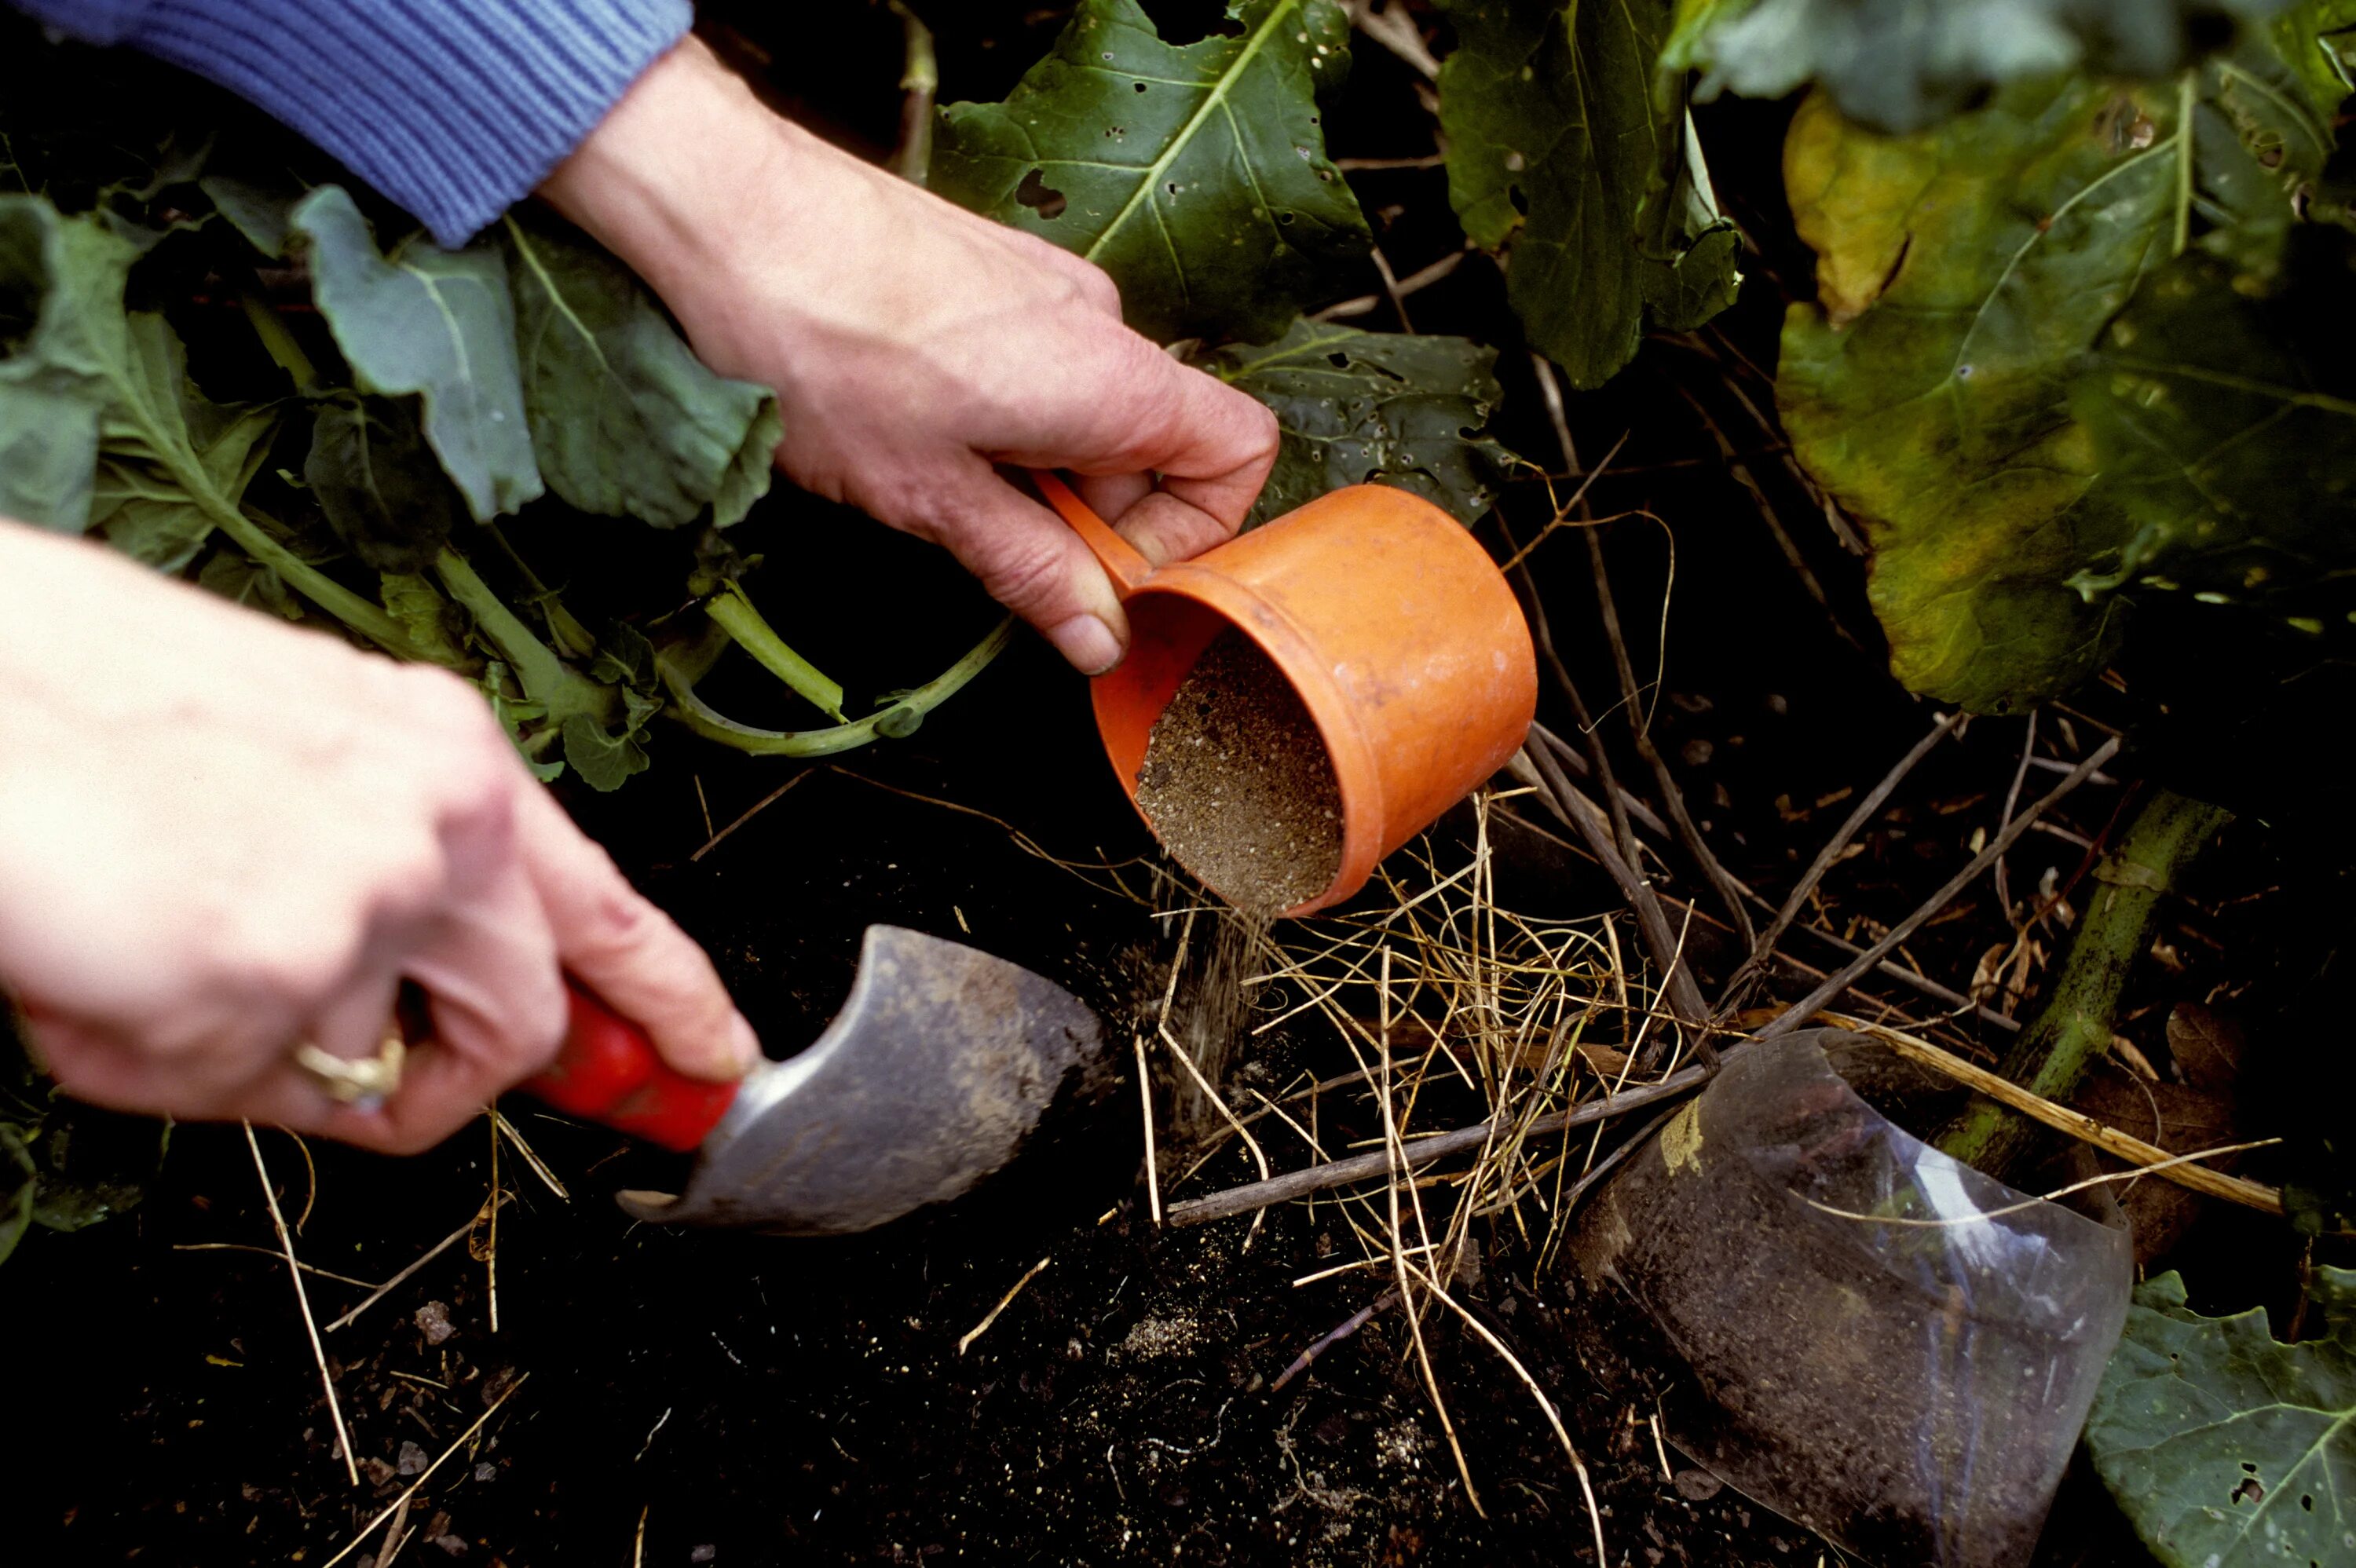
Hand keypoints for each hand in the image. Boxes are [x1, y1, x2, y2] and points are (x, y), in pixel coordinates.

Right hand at [0, 524, 756, 1153]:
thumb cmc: (88, 705)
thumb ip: (395, 869)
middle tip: (400, 1084)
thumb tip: (416, 1001)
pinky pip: (261, 1092)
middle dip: (465, 1077)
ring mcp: (373, 900)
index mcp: (446, 752)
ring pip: (377, 1069)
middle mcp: (442, 819)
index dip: (671, 999)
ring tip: (167, 967)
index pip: (605, 901)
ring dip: (278, 1061)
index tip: (712, 1056)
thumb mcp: (297, 753)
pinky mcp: (279, 976)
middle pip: (525, 1020)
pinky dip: (178, 1065)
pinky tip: (118, 972)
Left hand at [541, 37, 1278, 674]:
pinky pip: (1039, 367)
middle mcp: (1102, 323)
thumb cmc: (824, 349)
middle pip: (1159, 445)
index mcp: (1115, 381)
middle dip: (1096, 518)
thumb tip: (1100, 638)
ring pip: (1089, 411)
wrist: (726, 214)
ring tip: (934, 485)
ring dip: (1040, 473)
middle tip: (996, 553)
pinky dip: (1004, 419)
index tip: (1106, 579)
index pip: (1240, 454)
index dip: (1195, 534)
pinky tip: (914, 429)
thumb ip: (1033, 571)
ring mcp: (1048, 289)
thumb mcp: (933, 498)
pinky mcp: (993, 273)